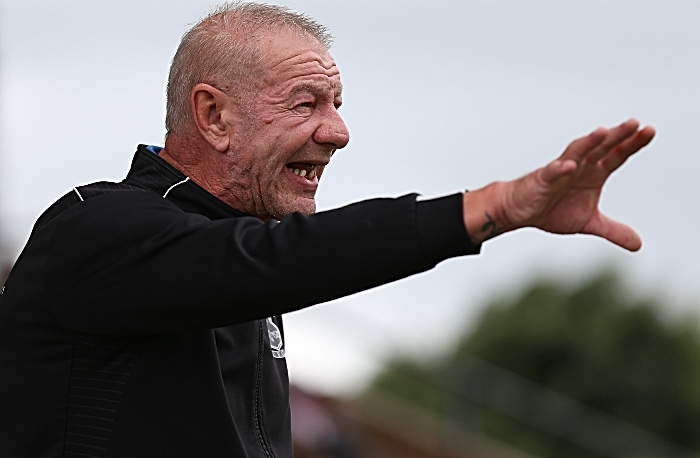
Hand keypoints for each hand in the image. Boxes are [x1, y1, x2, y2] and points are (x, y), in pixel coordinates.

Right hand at [462, 119, 655, 250]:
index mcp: (593, 173)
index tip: (649, 131)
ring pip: (577, 152)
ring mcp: (560, 171)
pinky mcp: (541, 180)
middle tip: (635, 123)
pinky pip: (551, 172)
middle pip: (601, 147)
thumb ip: (613, 230)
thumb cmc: (551, 209)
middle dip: (617, 136)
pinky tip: (570, 165)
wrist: (517, 210)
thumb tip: (638, 244)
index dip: (632, 144)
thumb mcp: (588, 222)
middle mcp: (579, 167)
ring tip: (603, 132)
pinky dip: (560, 169)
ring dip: (589, 143)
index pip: (616, 155)